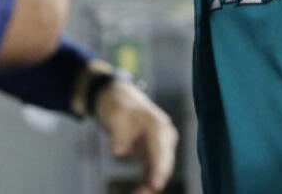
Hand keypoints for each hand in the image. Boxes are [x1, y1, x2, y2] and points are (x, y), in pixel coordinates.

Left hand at [94, 77, 178, 193]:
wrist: (117, 98)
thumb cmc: (118, 106)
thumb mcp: (116, 117)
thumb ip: (119, 135)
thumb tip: (118, 152)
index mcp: (159, 126)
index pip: (162, 151)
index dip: (159, 169)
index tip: (155, 185)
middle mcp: (164, 136)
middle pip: (165, 163)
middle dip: (156, 181)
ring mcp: (160, 145)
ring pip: (160, 170)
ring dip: (151, 185)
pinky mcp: (152, 153)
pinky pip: (153, 170)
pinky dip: (147, 181)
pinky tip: (138, 191)